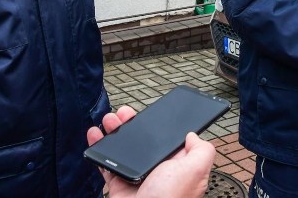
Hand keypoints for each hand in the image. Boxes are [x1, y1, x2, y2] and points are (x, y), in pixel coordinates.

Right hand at [86, 106, 215, 197]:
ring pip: (124, 149)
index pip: (169, 140)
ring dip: (114, 132)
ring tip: (109, 120)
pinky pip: (106, 163)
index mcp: (178, 167)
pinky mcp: (119, 184)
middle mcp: (158, 172)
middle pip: (144, 141)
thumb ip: (201, 151)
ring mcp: (137, 177)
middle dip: (133, 124)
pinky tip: (95, 136)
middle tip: (123, 113)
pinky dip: (98, 148)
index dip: (160, 126)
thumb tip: (194, 135)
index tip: (151, 113)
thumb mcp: (195, 171)